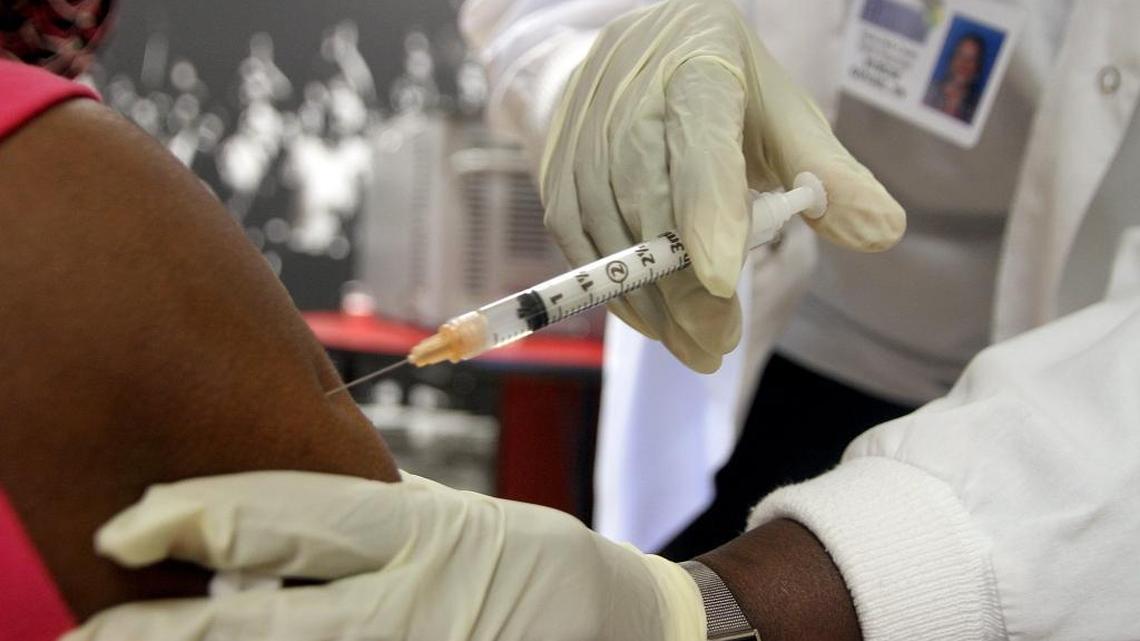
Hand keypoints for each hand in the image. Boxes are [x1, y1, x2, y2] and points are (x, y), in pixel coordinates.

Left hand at [64, 472, 703, 640]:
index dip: (196, 515)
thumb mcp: (456, 515)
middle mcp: (413, 604)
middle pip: (262, 615)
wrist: (621, 631)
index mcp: (424, 533)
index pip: (289, 516)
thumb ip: (368, 510)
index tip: (129, 526)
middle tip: (90, 633)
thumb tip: (270, 505)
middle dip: (165, 627)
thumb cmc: (539, 564)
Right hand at [540, 0, 904, 371]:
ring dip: (651, 300)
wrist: (638, 59)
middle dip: (682, 283)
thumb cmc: (726, 96)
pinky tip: (654, 321)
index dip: (706, 206)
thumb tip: (884, 232)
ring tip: (696, 346)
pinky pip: (578, 242)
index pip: (700, 138)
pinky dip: (613, 290)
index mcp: (699, 66)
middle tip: (719, 343)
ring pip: (609, 229)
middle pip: (650, 199)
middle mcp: (628, 93)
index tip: (719, 278)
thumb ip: (830, 175)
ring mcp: (583, 133)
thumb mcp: (784, 118)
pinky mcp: (556, 169)